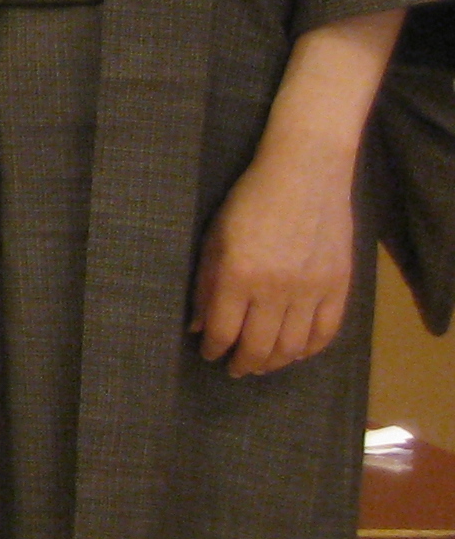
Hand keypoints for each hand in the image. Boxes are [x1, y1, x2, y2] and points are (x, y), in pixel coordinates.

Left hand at [190, 8, 396, 379]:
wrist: (305, 170)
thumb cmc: (249, 199)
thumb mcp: (214, 237)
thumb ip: (206, 283)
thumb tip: (198, 326)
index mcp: (239, 274)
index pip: (224, 331)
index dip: (215, 348)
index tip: (209, 353)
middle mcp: (276, 288)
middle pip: (259, 346)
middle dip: (243, 363)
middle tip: (235, 368)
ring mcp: (312, 288)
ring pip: (293, 346)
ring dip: (275, 361)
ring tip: (262, 363)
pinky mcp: (339, 284)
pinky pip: (327, 332)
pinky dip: (310, 349)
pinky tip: (296, 352)